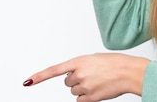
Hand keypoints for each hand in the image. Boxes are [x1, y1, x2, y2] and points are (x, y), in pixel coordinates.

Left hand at [23, 52, 149, 101]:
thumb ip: (81, 65)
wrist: (129, 72)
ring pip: (74, 92)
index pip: (54, 70)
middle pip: (67, 83)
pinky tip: (97, 90)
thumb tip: (73, 76)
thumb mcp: (94, 58)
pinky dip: (87, 98)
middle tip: (91, 76)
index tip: (27, 82)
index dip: (39, 77)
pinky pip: (81, 101)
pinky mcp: (91, 98)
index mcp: (79, 61)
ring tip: (97, 82)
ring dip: (83, 88)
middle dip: (76, 80)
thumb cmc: (115, 63)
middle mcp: (79, 74)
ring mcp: (85, 87)